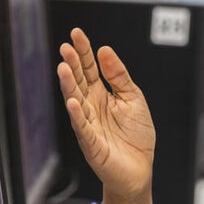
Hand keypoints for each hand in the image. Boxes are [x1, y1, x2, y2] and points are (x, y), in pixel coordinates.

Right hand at [57, 28, 154, 196]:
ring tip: (64, 68)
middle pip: (79, 81)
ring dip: (69, 85)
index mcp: (101, 94)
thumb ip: (119, 76)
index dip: (83, 51)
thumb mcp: (134, 99)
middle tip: (66, 47)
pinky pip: (82, 128)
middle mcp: (91, 106)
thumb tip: (105, 50)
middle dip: (72, 64)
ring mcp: (88, 124)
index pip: (89, 68)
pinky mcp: (91, 143)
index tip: (77, 33)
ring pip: (76, 101)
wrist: (139, 169)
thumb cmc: (136, 136)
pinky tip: (72, 102)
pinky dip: (77, 115)